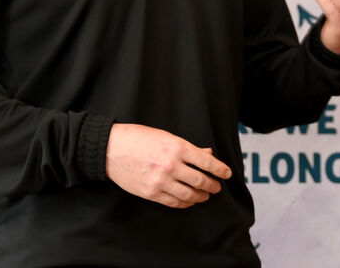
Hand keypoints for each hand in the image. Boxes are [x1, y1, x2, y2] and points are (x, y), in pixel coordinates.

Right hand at [105, 123, 231, 208]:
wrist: (112, 149)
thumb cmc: (139, 138)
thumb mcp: (167, 137)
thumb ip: (188, 148)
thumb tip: (207, 155)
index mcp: (177, 147)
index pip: (206, 162)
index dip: (220, 169)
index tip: (227, 174)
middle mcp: (171, 165)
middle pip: (200, 180)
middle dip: (212, 185)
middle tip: (217, 187)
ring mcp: (161, 181)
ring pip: (189, 194)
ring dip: (200, 196)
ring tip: (205, 195)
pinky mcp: (151, 193)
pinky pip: (173, 202)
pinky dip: (185, 203)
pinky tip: (189, 201)